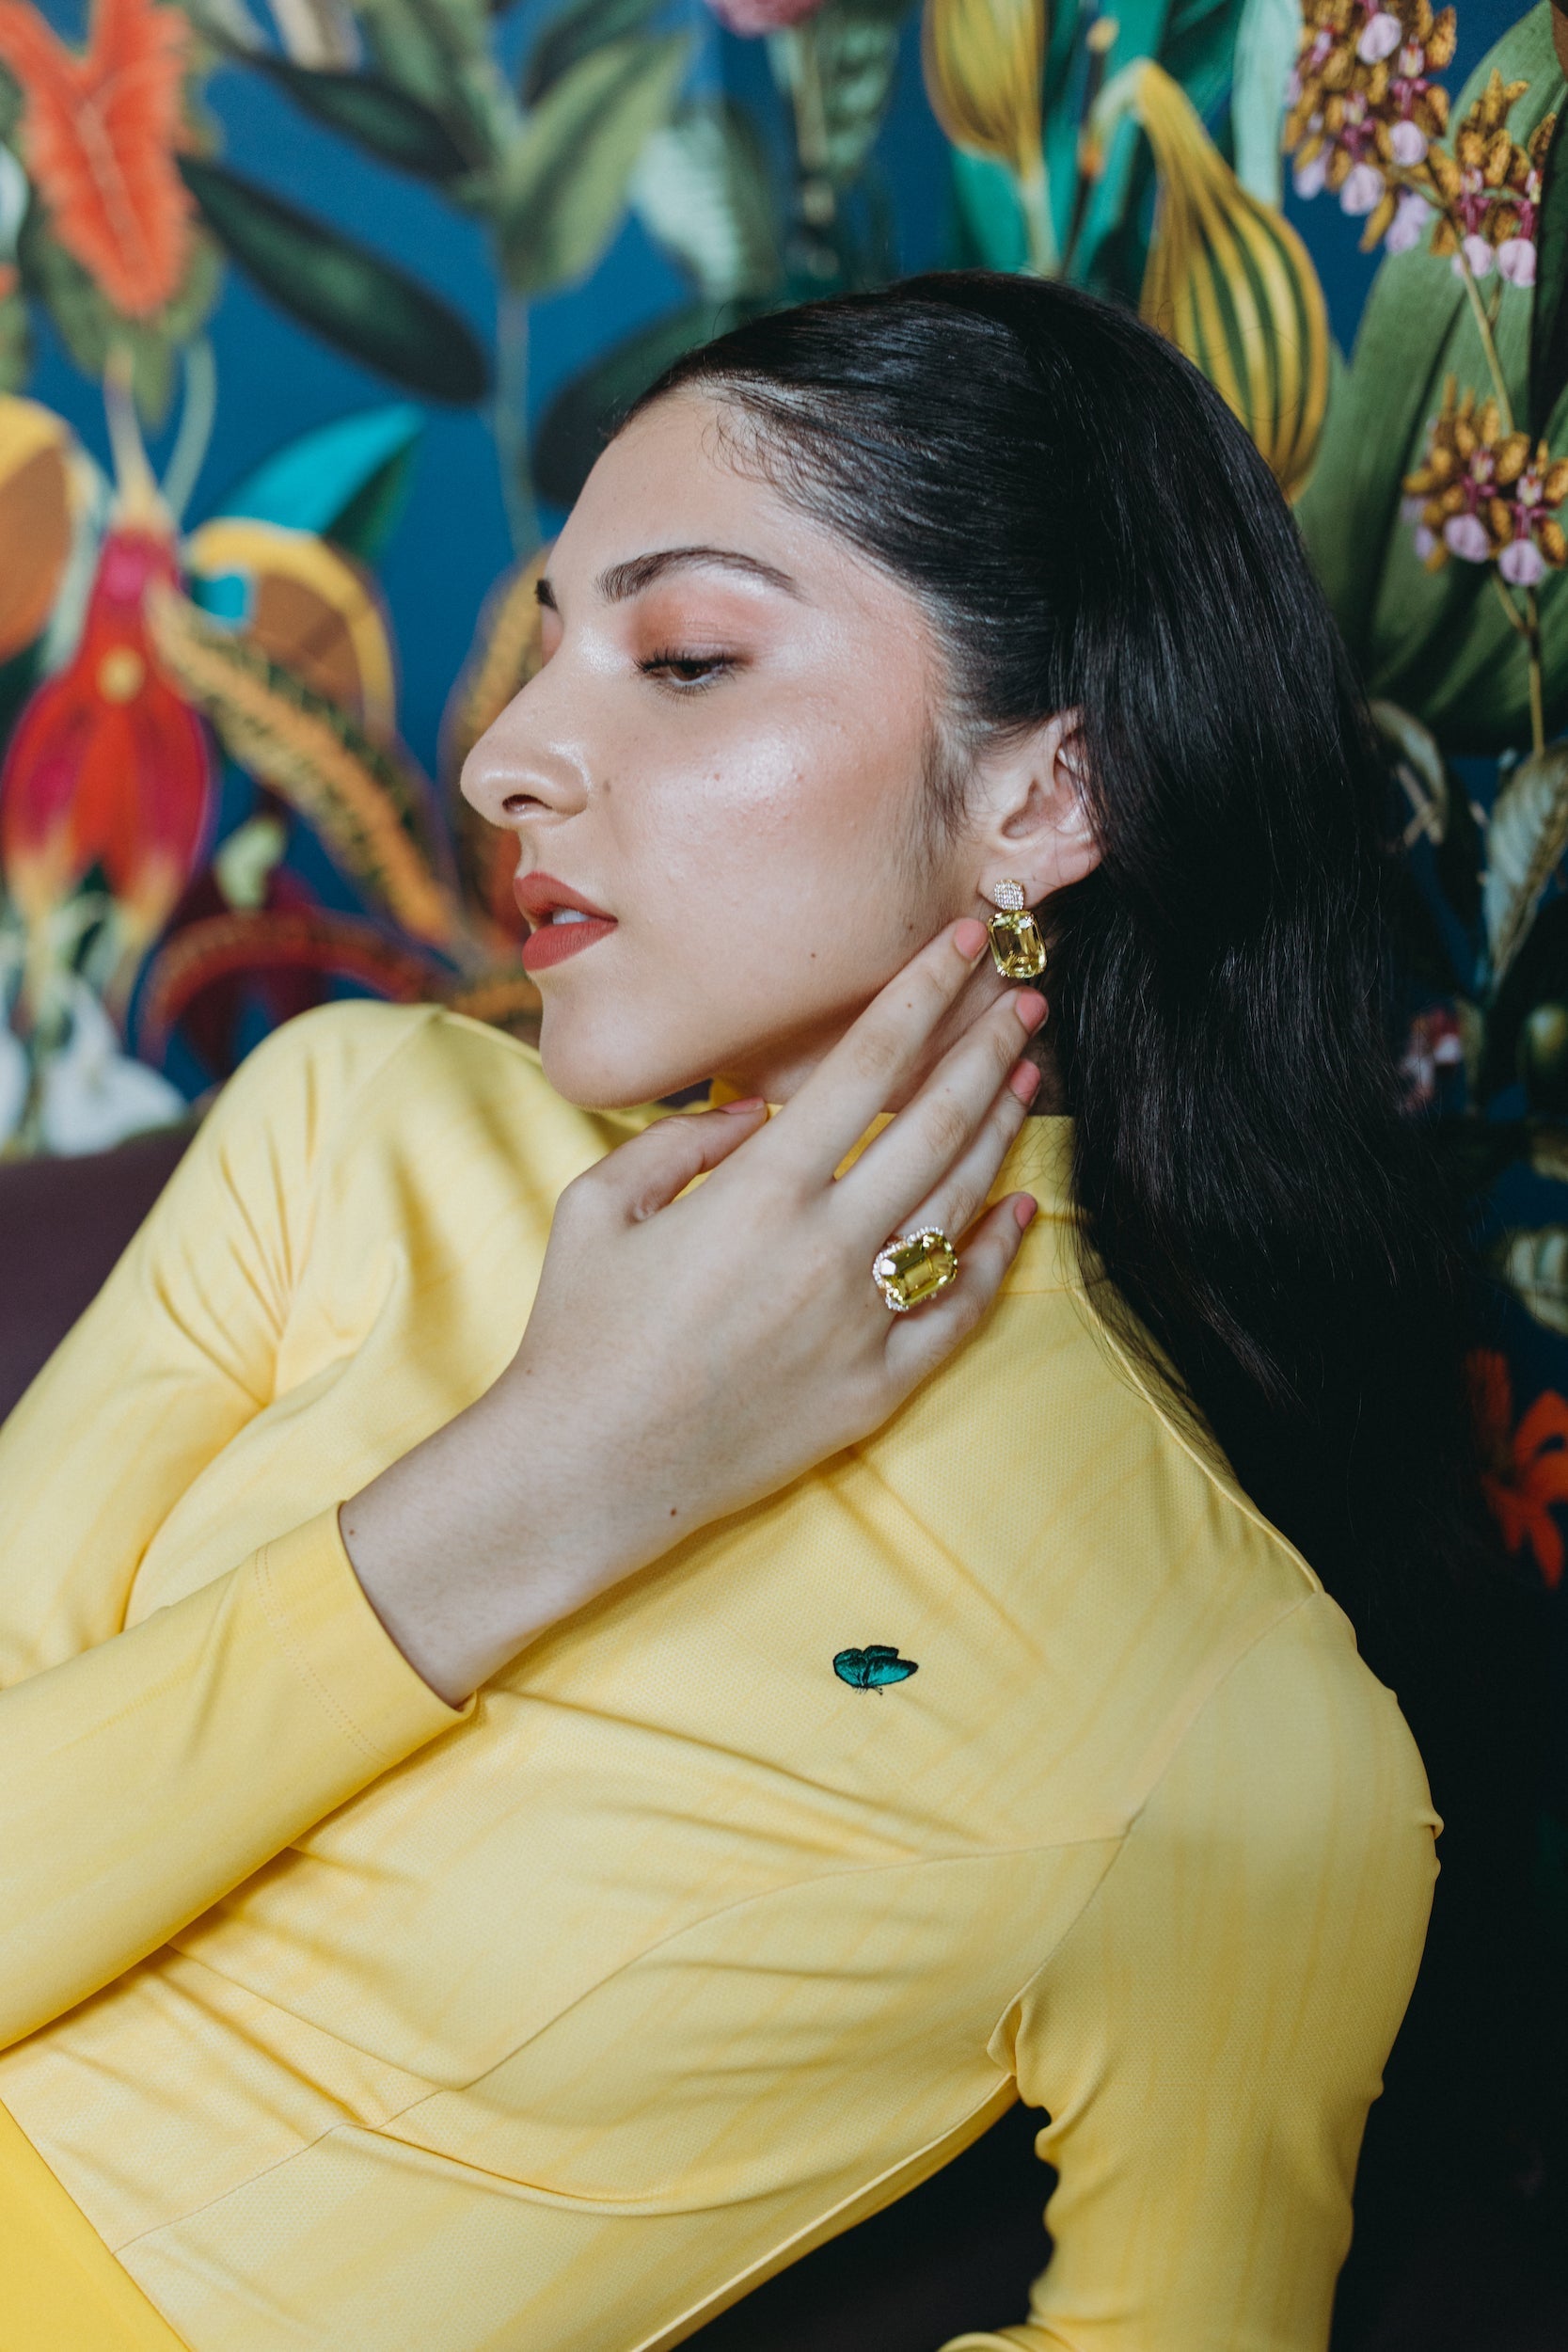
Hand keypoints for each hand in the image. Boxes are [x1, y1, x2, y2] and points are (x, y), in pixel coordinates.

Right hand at [341, 919, 1045, 1702]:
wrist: (585, 1472)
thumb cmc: (579, 1332)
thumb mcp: (598, 1205)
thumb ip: (683, 1141)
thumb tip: (759, 1115)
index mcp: (759, 1192)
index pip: (867, 1064)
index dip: (924, 993)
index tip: (964, 943)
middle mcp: (825, 1248)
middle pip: (935, 1123)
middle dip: (985, 1049)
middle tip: (1025, 999)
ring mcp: (860, 1321)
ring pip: (957, 1205)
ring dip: (999, 1131)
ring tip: (1025, 1077)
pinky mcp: (876, 1387)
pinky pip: (958, 1309)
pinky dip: (996, 1252)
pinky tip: (1019, 1207)